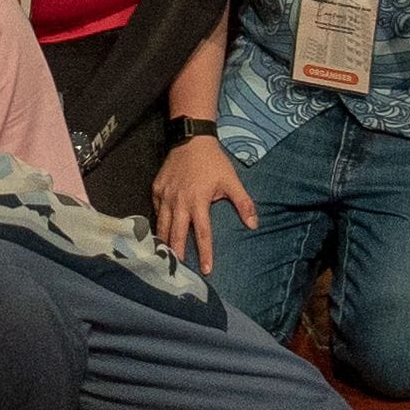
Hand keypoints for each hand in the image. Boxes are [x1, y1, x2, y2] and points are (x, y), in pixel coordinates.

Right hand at [153, 132, 255, 270]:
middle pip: (176, 234)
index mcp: (198, 202)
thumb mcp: (231, 181)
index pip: (202, 234)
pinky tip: (157, 233)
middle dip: (177, 254)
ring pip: (161, 225)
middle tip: (176, 272)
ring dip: (163, 242)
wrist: (191, 138)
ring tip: (164, 258)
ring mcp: (165, 196)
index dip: (205, 253)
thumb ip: (243, 203)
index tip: (207, 270)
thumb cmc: (213, 162)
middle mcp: (179, 202)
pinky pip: (155, 211)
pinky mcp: (156, 189)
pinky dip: (156, 223)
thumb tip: (254, 224)